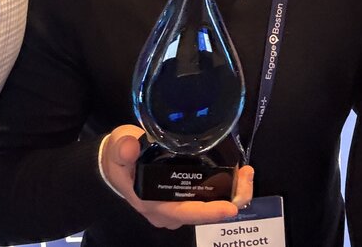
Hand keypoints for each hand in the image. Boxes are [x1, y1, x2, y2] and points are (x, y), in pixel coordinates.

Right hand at [99, 124, 254, 229]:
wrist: (114, 162)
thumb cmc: (117, 158)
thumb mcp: (117, 150)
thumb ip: (123, 149)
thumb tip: (129, 147)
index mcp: (154, 205)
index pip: (185, 213)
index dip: (208, 212)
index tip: (231, 207)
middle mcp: (170, 212)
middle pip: (204, 213)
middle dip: (230, 199)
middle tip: (247, 175)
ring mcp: (179, 205)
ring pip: (210, 206)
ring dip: (232, 193)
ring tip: (247, 172)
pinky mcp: (185, 195)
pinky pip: (210, 198)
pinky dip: (226, 188)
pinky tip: (238, 173)